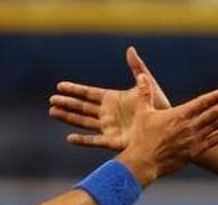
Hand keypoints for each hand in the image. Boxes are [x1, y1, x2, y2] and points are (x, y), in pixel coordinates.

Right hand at [50, 46, 174, 153]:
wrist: (166, 127)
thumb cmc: (159, 105)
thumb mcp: (147, 84)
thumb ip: (137, 68)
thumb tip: (130, 49)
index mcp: (112, 99)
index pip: (89, 93)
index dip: (75, 90)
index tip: (60, 86)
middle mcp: (108, 113)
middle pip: (82, 107)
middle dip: (67, 103)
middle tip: (51, 100)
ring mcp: (109, 127)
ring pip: (84, 122)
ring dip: (68, 118)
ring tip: (53, 113)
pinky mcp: (113, 141)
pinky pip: (95, 141)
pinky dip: (83, 140)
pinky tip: (69, 138)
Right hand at [112, 74, 217, 185]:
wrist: (143, 163)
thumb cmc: (141, 137)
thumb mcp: (142, 113)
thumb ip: (145, 93)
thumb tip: (142, 76)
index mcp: (179, 115)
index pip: (202, 103)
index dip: (216, 96)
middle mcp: (189, 127)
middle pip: (213, 113)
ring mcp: (193, 140)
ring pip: (215, 126)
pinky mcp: (194, 152)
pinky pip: (212, 143)